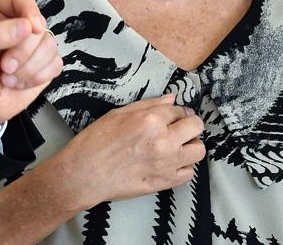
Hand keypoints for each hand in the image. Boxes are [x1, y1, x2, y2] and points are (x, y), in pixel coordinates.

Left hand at [0, 0, 63, 127]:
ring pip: (50, 46)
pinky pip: (55, 64)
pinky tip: (19, 82)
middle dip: (22, 52)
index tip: (31, 28)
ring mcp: (32, 45)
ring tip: (8, 75)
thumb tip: (26, 25)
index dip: (29, 11)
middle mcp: (17, 24)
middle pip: (39, 27)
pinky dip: (36, 77)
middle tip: (4, 65)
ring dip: (28, 68)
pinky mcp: (43, 64)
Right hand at [46, 94, 205, 212]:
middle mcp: (163, 141)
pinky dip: (183, 166)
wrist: (84, 174)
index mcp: (150, 121)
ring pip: (198, 150)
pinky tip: (170, 162)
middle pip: (196, 127)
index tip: (173, 114)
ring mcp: (166, 164)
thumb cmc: (95, 143)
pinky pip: (189, 173)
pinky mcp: (164, 182)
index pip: (179, 110)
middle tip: (179, 127)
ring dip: (190, 145)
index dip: (176, 111)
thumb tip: (170, 99)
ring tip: (177, 145)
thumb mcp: (117, 114)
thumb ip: (148, 106)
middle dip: (189, 124)